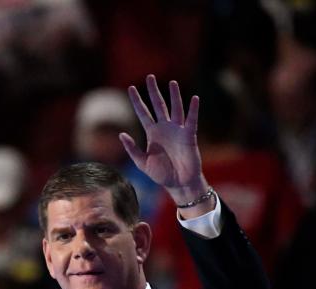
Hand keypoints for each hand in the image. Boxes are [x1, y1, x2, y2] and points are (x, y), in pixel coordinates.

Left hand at [120, 75, 206, 202]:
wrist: (178, 184)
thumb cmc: (161, 174)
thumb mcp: (142, 163)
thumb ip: (132, 149)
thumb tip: (121, 134)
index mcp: (152, 133)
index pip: (143, 112)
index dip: (137, 101)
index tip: (131, 88)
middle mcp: (164, 128)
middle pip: (158, 105)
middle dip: (153, 91)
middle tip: (149, 76)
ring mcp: (177, 130)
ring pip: (175, 109)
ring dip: (174, 96)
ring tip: (172, 83)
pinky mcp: (189, 136)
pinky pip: (191, 120)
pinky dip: (193, 110)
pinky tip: (194, 99)